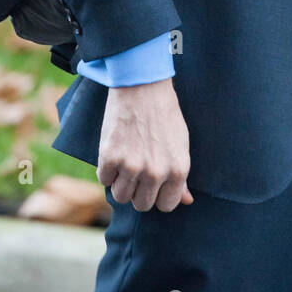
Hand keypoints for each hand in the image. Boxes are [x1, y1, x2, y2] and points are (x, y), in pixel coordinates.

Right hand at [97, 78, 193, 211]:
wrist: (143, 86)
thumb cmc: (164, 113)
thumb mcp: (181, 144)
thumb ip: (181, 177)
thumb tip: (187, 201)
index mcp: (178, 170)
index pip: (166, 206)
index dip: (158, 195)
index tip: (154, 184)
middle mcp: (156, 173)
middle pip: (142, 205)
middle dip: (138, 191)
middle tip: (137, 170)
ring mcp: (132, 166)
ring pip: (121, 197)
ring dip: (120, 183)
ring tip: (125, 161)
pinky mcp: (110, 157)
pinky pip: (104, 180)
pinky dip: (106, 170)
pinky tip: (115, 151)